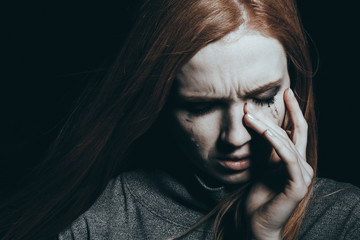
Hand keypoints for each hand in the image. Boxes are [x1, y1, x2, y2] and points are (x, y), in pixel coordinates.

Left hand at [243, 88, 313, 239]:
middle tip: (260, 100)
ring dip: (266, 127)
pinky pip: (289, 159)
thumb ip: (266, 147)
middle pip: (293, 132)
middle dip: (280, 113)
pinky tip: (266, 132)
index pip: (297, 130)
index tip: (286, 92)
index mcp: (295, 160)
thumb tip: (259, 122)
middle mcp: (303, 165)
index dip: (294, 110)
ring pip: (287, 143)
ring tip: (248, 115)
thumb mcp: (262, 164)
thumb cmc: (258, 195)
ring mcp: (303, 175)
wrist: (256, 222)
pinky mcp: (297, 185)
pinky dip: (278, 144)